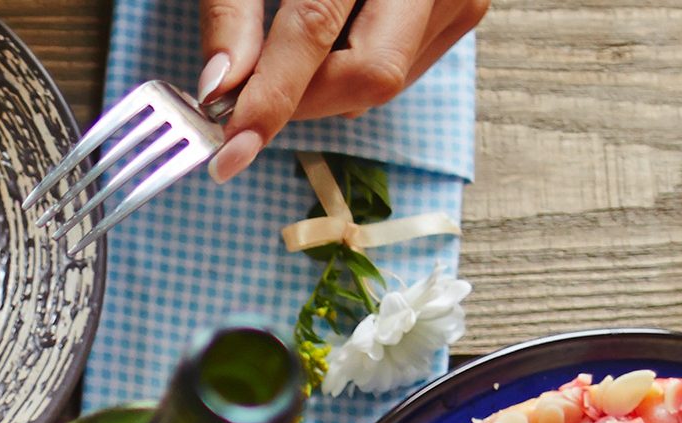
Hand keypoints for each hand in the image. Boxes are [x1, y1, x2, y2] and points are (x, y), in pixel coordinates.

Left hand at [193, 0, 492, 183]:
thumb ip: (232, 13)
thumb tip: (219, 89)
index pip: (314, 29)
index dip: (272, 95)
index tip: (233, 149)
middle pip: (370, 72)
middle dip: (304, 100)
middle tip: (254, 97)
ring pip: (386, 81)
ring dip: (328, 86)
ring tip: (301, 45)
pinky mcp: (462, 10)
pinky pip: (402, 72)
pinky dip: (355, 69)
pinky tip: (341, 34)